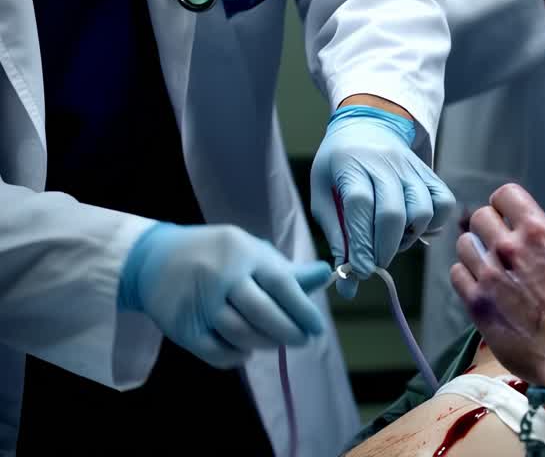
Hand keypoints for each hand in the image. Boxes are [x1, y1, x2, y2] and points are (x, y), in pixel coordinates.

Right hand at [117, 223, 330, 368]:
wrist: (153, 258)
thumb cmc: (216, 255)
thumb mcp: (251, 252)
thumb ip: (287, 269)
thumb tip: (327, 274)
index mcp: (244, 254)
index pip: (282, 285)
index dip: (304, 310)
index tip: (317, 328)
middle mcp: (222, 277)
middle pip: (263, 314)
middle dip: (289, 332)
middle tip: (302, 340)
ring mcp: (200, 303)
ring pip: (241, 335)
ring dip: (265, 344)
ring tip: (274, 342)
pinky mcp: (182, 326)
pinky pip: (217, 352)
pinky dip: (236, 356)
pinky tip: (245, 350)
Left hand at [310, 104, 457, 297]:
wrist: (368, 124)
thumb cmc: (339, 164)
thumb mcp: (323, 192)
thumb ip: (334, 232)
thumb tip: (346, 278)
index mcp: (351, 164)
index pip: (360, 204)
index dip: (361, 242)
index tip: (359, 271)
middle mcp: (385, 163)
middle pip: (393, 211)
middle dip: (384, 249)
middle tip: (374, 264)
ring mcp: (411, 167)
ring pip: (422, 209)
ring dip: (408, 237)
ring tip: (392, 243)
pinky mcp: (430, 173)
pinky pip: (443, 202)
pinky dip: (434, 222)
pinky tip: (415, 228)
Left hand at [451, 184, 544, 391]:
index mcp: (539, 232)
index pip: (505, 195)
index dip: (506, 205)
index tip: (508, 216)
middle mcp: (509, 248)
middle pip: (480, 217)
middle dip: (491, 227)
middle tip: (500, 244)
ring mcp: (489, 275)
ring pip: (464, 244)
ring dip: (476, 251)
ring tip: (489, 266)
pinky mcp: (476, 303)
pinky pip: (457, 274)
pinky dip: (467, 276)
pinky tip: (482, 285)